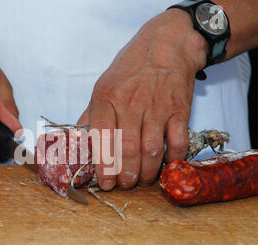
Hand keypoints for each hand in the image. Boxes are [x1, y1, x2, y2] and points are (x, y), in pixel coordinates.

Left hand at [78, 9, 207, 189]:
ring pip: (151, 150)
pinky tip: (166, 165)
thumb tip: (78, 140)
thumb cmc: (130, 69)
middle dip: (125, 174)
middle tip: (125, 185)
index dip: (103, 166)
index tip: (105, 183)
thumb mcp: (103, 85)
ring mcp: (157, 107)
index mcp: (106, 99)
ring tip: (142, 180)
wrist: (165, 45)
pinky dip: (173, 158)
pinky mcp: (179, 110)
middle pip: (127, 149)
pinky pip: (178, 141)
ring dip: (147, 172)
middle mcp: (130, 104)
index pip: (101, 138)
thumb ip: (92, 114)